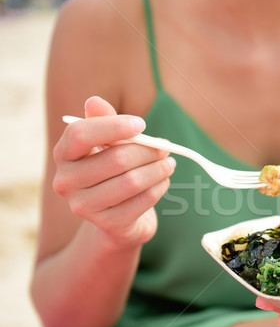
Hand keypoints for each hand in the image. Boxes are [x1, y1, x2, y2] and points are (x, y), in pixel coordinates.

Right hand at [52, 96, 175, 247]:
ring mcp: (83, 206)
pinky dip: (159, 188)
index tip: (141, 124)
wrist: (117, 219)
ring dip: (158, 170)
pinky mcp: (107, 225)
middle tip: (166, 148)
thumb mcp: (109, 145)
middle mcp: (66, 182)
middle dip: (148, 151)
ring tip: (169, 164)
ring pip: (131, 181)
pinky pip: (142, 201)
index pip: (80, 134)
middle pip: (115, 159)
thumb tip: (94, 101)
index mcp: (63, 155)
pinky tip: (163, 182)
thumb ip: (105, 122)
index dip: (113, 126)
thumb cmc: (114, 172)